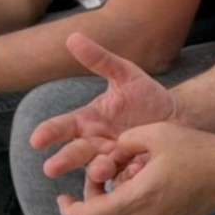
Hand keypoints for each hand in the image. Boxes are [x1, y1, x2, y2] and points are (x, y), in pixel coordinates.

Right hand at [30, 33, 178, 182]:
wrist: (177, 114)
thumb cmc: (145, 95)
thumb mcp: (125, 73)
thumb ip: (100, 59)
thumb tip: (73, 36)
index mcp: (87, 121)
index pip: (61, 127)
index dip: (49, 133)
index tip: (37, 139)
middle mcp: (95, 143)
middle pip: (75, 153)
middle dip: (64, 160)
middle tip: (51, 167)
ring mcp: (112, 159)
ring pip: (98, 169)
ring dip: (97, 170)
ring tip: (101, 168)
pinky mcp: (131, 171)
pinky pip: (125, 178)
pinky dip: (127, 176)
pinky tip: (134, 172)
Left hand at [56, 122, 214, 214]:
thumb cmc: (198, 148)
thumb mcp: (156, 133)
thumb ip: (125, 141)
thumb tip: (108, 151)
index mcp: (138, 196)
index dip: (69, 209)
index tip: (62, 196)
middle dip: (88, 207)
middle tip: (94, 183)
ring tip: (111, 194)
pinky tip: (134, 205)